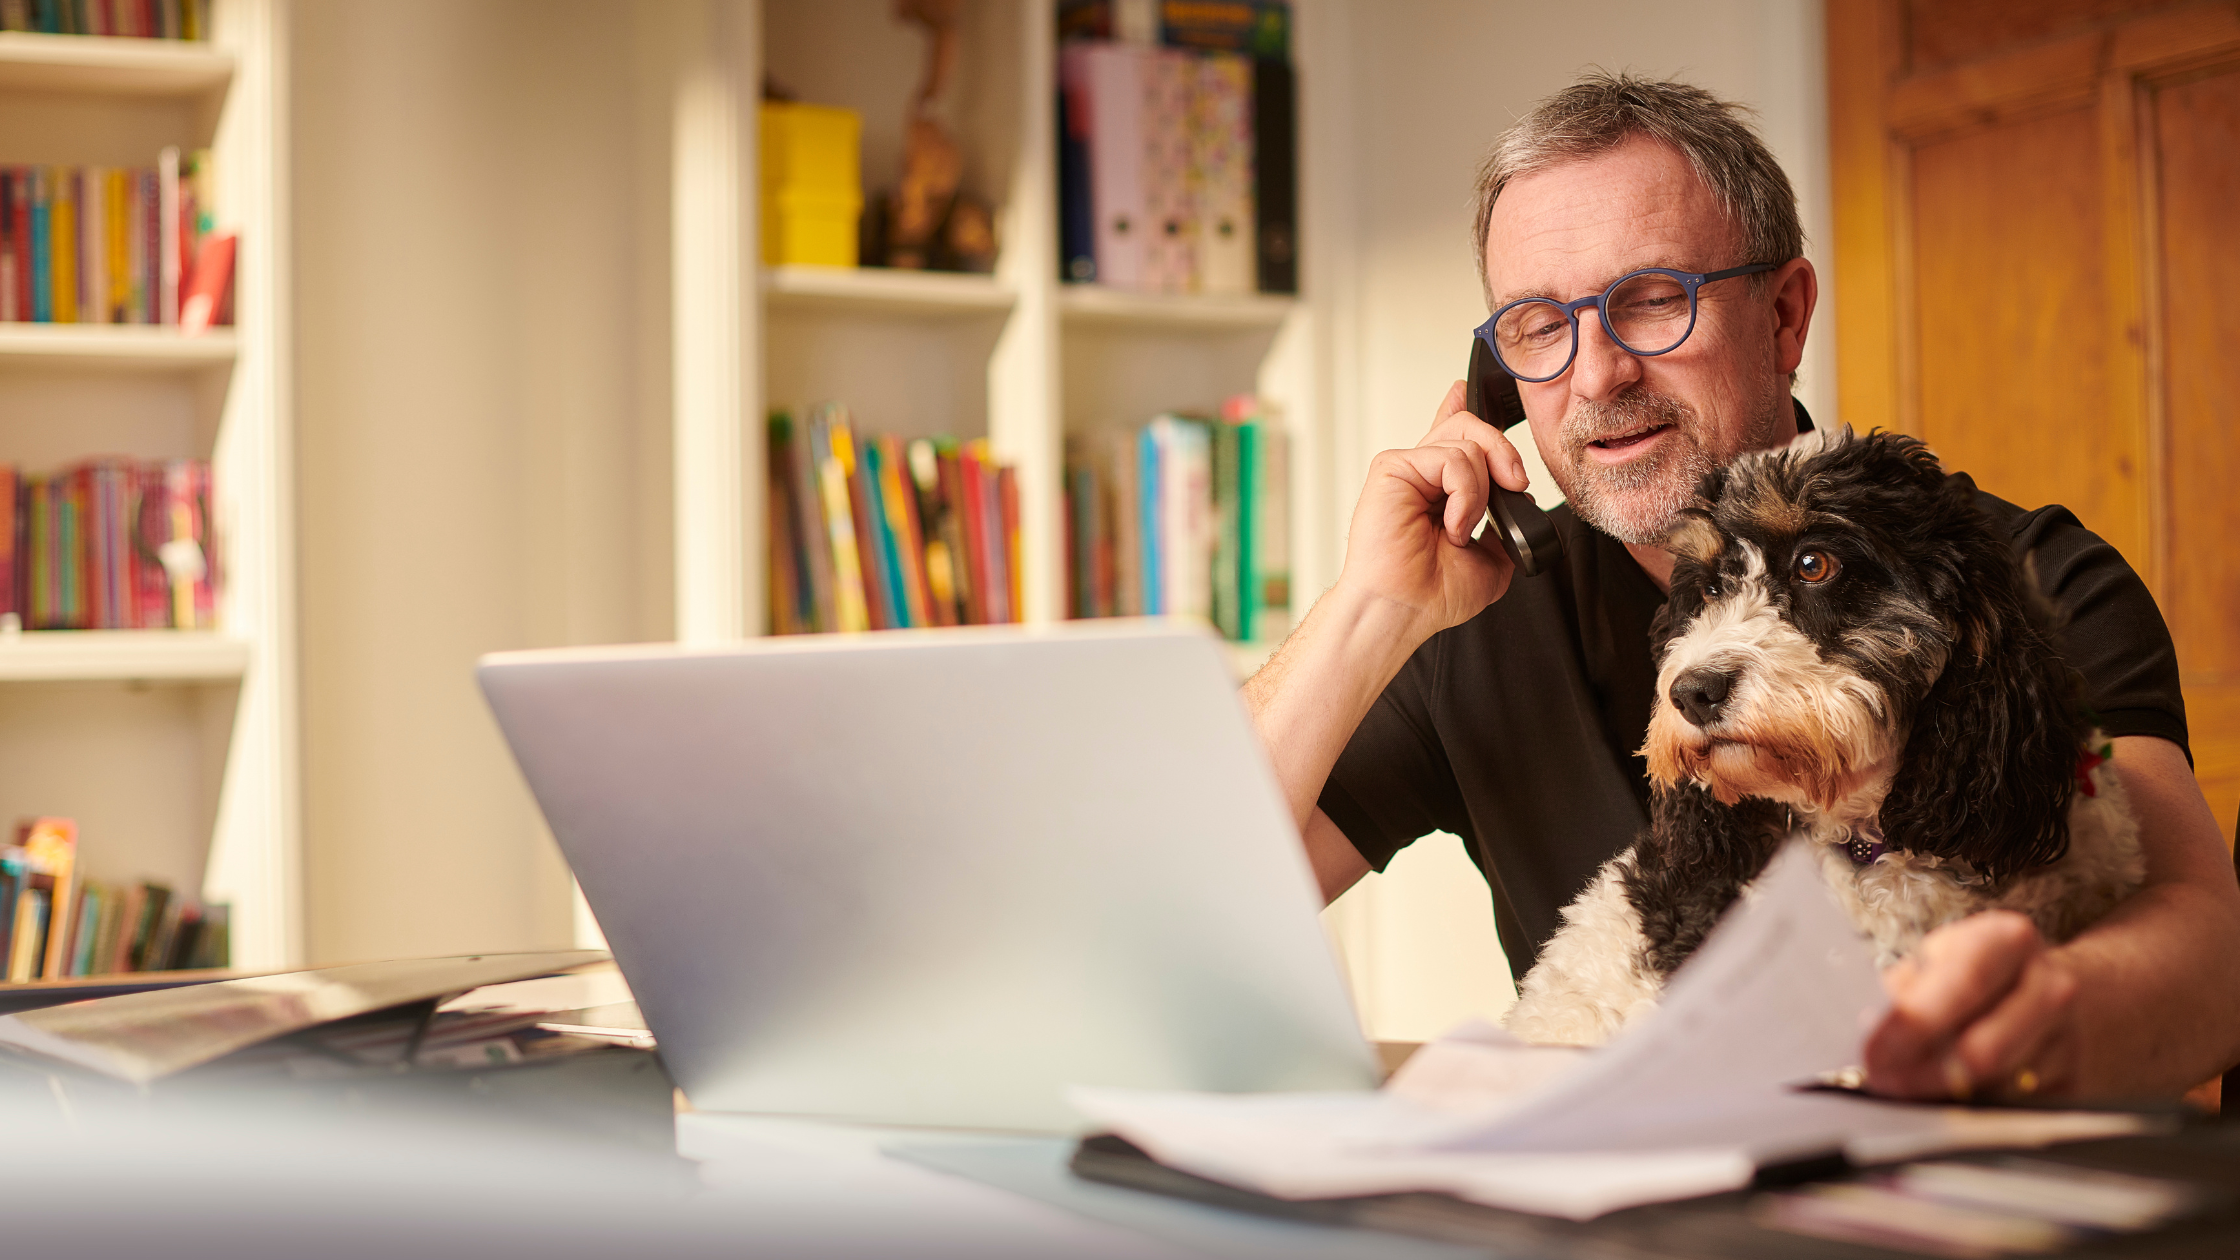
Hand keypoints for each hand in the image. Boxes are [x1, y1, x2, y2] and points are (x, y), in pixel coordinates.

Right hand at [1333, 380, 1533, 638]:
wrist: (1405, 610)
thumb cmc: (1434, 594)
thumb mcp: (1494, 558)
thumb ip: (1505, 523)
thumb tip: (1516, 497)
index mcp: (1438, 489)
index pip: (1450, 436)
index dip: (1458, 408)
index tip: (1463, 391)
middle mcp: (1421, 474)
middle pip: (1469, 427)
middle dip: (1504, 452)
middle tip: (1514, 486)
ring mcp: (1407, 468)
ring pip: (1467, 443)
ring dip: (1480, 492)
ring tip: (1462, 530)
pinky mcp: (1392, 467)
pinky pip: (1451, 458)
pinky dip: (1464, 494)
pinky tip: (1452, 525)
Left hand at [1863, 910, 2081, 1100]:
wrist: (2050, 988)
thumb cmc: (1977, 973)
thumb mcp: (1939, 959)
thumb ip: (1906, 991)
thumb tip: (1875, 1032)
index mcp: (2009, 941)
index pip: (1964, 984)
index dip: (1915, 1024)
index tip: (1874, 1053)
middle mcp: (2050, 987)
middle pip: (1986, 1050)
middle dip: (1923, 1075)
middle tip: (1882, 1082)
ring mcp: (2069, 1039)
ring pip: (1997, 1089)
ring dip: (1943, 1096)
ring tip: (1906, 1087)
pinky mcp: (2075, 1084)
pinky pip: (2013, 1112)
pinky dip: (1971, 1111)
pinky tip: (1948, 1098)